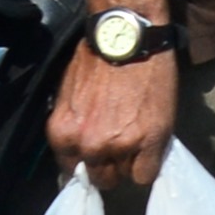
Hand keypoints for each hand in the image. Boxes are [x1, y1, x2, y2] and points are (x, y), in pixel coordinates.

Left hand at [46, 33, 178, 189]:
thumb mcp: (69, 95)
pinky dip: (150, 163)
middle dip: (111, 163)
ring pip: (125, 176)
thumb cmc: (97, 57)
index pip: (75, 172)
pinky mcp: (149, 141)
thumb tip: (80, 144)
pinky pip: (147, 174)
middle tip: (122, 143)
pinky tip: (151, 143)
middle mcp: (87, 144)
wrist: (127, 36)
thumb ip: (73, 125)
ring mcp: (119, 145)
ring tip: (138, 136)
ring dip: (132, 161)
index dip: (91, 161)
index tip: (101, 152)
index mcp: (63, 133)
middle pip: (101, 178)